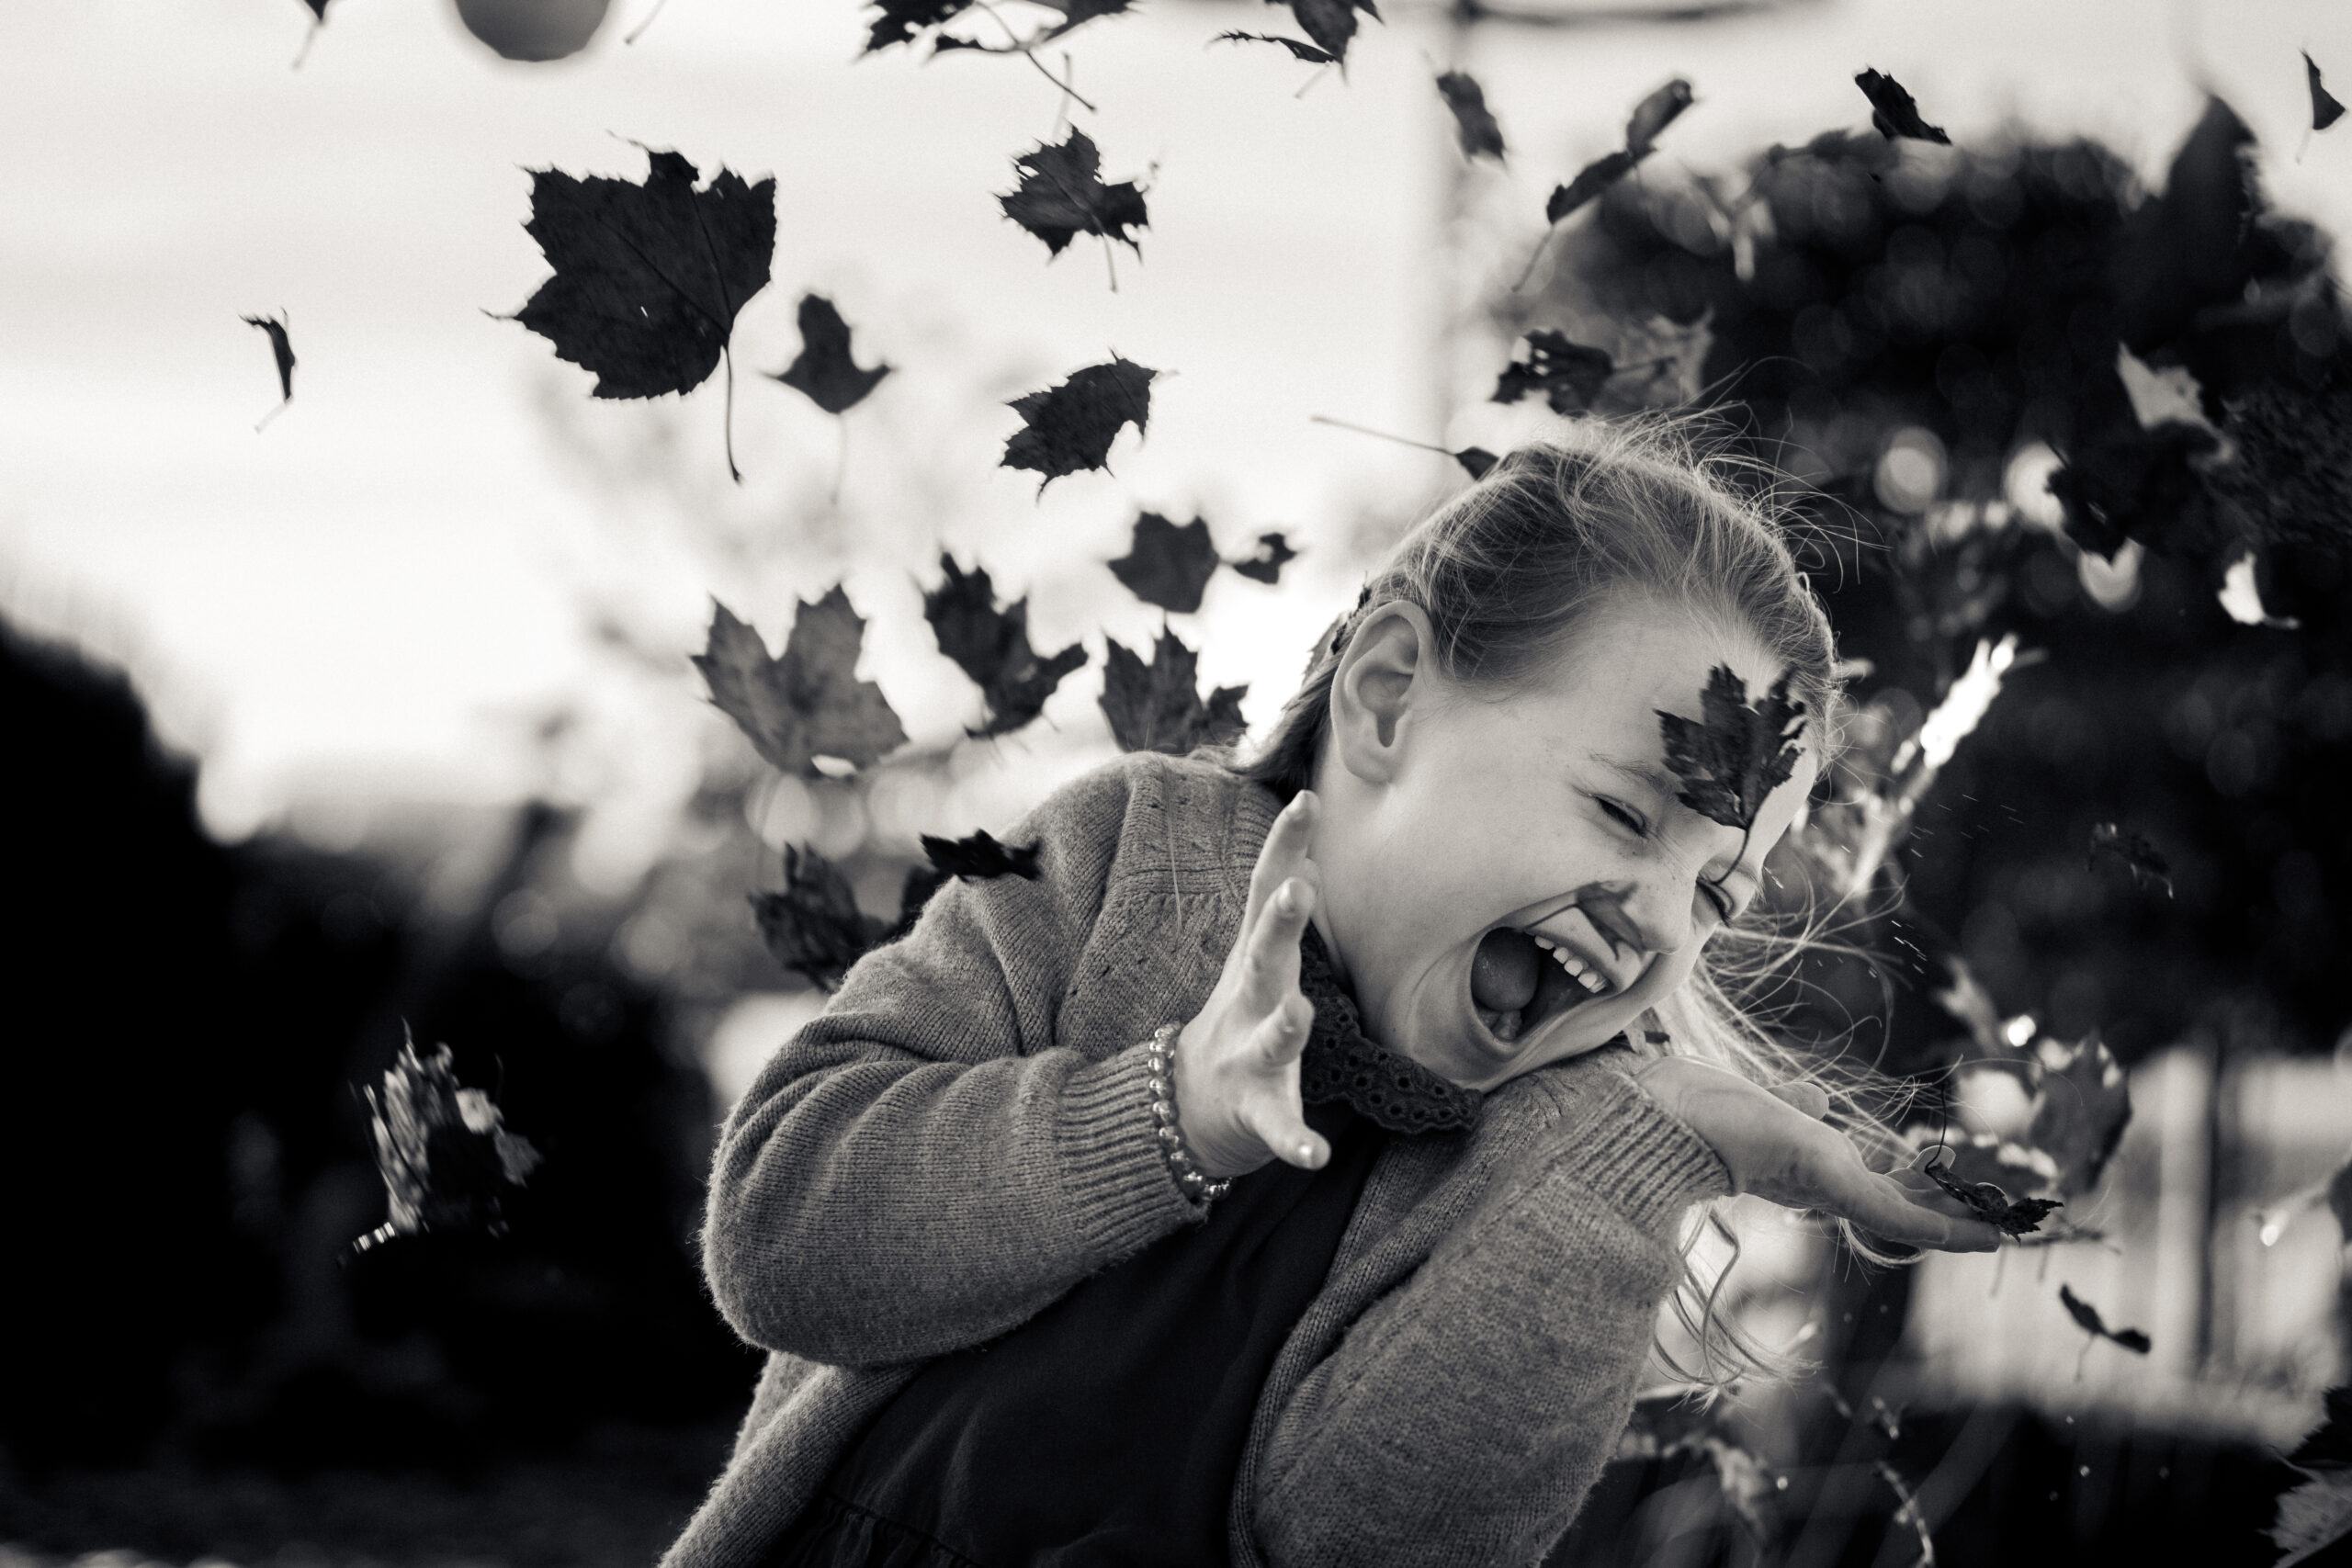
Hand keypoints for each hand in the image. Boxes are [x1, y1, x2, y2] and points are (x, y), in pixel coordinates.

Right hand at [1173, 789, 1329, 1179]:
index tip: (1306, 799)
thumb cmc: (1239, 1023)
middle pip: (1264, 960)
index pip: (1267, 895)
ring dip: (1285, 1029)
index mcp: (1254, 964)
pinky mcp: (1259, 1114)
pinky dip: (1295, 1142)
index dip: (1284, 848)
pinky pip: (1279, 1131)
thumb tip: (1309, 857)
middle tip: (1298, 890)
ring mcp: (1249, 1060)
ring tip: (1302, 1015)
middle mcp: (1249, 1005)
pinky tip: (1316, 1155)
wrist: (1185, 1111)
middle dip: (1278, 927)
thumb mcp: (1254, 963)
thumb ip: (1278, 910)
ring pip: (1271, 1043)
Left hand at [1633, 1056, 2002, 1252]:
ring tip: (2001, 1237)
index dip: (1911, 1191)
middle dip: (1944, 1212)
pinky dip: (1943, 1229)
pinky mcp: (1836, 1189)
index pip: (1872, 1187)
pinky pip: (1899, 1217)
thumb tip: (1809, 1099)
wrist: (1677, 1117)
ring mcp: (1830, 1190)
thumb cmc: (1708, 1107)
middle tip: (1991, 1222)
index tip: (1943, 1192)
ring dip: (1955, 1227)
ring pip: (1904, 1217)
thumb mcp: (1766, 1103)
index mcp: (1810, 1167)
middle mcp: (1823, 1186)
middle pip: (1895, 1204)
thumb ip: (1793, 1106)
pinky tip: (1983, 1238)